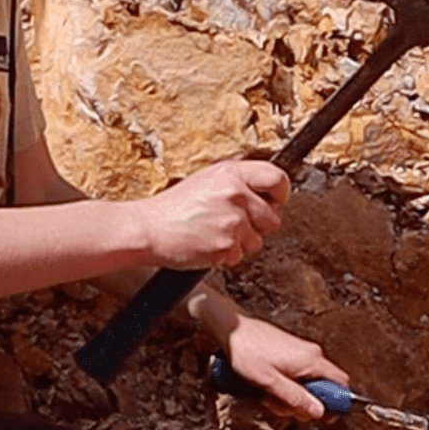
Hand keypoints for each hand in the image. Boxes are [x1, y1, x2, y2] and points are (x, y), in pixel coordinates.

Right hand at [138, 160, 289, 270]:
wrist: (147, 229)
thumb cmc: (173, 207)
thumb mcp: (206, 179)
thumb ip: (237, 180)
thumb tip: (266, 186)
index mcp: (232, 173)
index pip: (277, 178)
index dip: (280, 193)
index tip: (275, 200)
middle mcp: (235, 194)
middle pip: (273, 217)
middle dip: (258, 225)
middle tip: (234, 224)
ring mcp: (232, 220)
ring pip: (257, 241)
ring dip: (240, 243)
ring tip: (214, 233)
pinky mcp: (226, 245)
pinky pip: (239, 256)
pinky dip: (225, 256)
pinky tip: (207, 245)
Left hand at [221, 313, 349, 420]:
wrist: (230, 330)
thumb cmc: (246, 352)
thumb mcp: (269, 382)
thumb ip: (295, 398)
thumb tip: (319, 412)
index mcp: (311, 360)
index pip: (341, 384)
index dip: (335, 403)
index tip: (321, 415)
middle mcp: (311, 354)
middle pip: (323, 387)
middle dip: (304, 403)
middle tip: (281, 406)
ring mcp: (301, 352)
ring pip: (308, 383)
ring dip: (291, 395)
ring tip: (268, 395)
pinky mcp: (291, 352)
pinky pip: (297, 375)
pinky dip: (286, 385)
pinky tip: (267, 386)